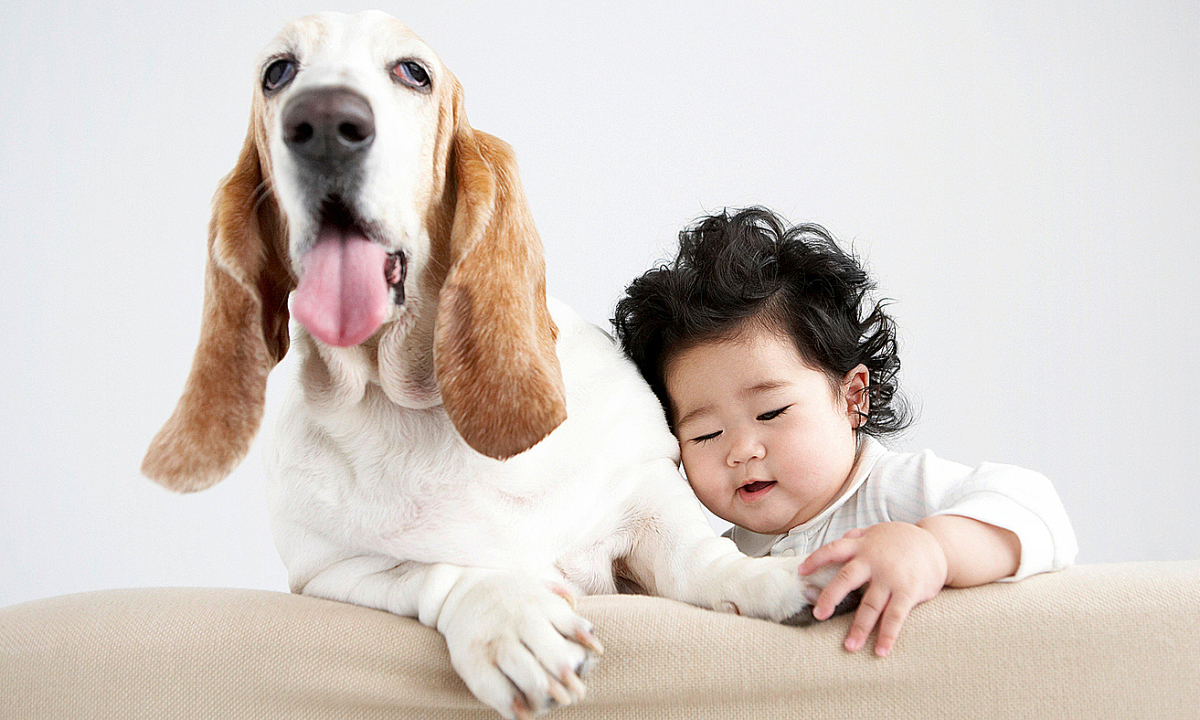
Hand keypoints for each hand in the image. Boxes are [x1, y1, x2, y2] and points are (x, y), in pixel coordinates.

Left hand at [799, 522, 947, 656]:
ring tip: (850, 646)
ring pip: (871, 604)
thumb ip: (857, 537)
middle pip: (846, 579)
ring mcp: (891, 577)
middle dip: (830, 597)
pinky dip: (888, 635)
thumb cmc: (902, 540)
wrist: (937, 544)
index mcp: (862, 546)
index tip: (801, 572)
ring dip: (859, 627)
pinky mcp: (909, 591)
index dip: (816, 560)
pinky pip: (896, 616)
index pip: (833, 550)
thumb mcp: (877, 531)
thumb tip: (837, 541)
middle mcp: (873, 561)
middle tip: (818, 615)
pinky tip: (881, 650)